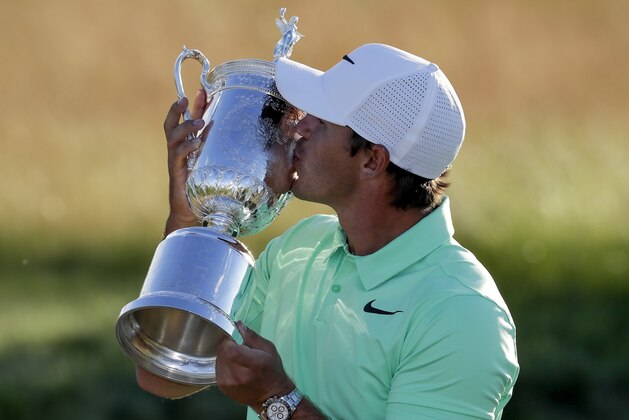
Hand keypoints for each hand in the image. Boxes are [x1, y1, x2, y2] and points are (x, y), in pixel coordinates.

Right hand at [163, 89, 209, 235]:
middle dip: (177, 110)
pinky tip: (197, 143)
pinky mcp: (176, 173)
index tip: (202, 89)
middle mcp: (179, 151)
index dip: (194, 105)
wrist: (192, 213)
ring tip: (200, 122)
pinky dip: (187, 147)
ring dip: (186, 127)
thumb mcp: (214, 165)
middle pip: (171, 124)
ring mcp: (176, 162)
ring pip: (173, 137)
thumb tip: (243, 138)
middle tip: (187, 100)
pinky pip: (177, 155)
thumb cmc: (204, 189)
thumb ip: (221, 152)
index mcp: (188, 147)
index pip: (187, 120)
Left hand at [216, 321, 294, 411]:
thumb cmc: (273, 370)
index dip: (231, 341)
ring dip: (226, 356)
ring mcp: (229, 383)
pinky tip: (234, 368)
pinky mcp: (223, 388)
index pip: (230, 349)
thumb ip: (252, 336)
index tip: (236, 341)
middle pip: (223, 352)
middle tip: (240, 351)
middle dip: (229, 347)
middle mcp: (239, 376)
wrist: (271, 396)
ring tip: (238, 360)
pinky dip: (224, 364)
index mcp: (253, 364)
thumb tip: (238, 324)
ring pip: (218, 359)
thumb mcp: (268, 349)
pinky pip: (217, 368)